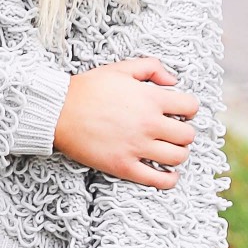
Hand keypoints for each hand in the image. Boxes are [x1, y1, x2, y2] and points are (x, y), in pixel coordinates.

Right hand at [52, 58, 197, 187]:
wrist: (58, 111)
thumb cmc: (87, 89)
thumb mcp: (120, 68)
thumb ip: (151, 67)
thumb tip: (173, 81)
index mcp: (150, 99)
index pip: (190, 107)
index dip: (188, 109)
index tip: (180, 112)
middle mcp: (148, 124)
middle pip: (187, 135)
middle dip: (184, 132)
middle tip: (173, 132)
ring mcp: (137, 147)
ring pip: (178, 157)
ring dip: (178, 154)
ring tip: (168, 150)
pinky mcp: (124, 166)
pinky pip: (158, 180)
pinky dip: (169, 179)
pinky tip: (167, 173)